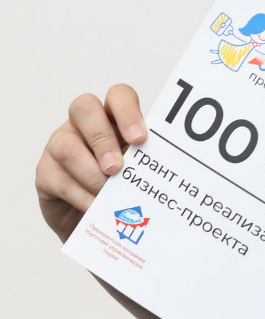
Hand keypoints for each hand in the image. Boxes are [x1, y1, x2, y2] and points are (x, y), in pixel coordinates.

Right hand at [36, 86, 146, 242]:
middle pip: (84, 107)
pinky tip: (95, 206)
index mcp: (112, 116)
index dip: (128, 112)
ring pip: (66, 145)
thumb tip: (165, 169)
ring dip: (90, 172)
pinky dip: (80, 195)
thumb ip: (147, 162)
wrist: (96, 223)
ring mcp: (60, 144)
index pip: (119, 95)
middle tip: (117, 167)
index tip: (140, 138)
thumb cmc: (122, 187)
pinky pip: (58, 178)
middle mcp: (83, 124)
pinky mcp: (45, 172)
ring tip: (108, 192)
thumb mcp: (138, 170)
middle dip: (102, 138)